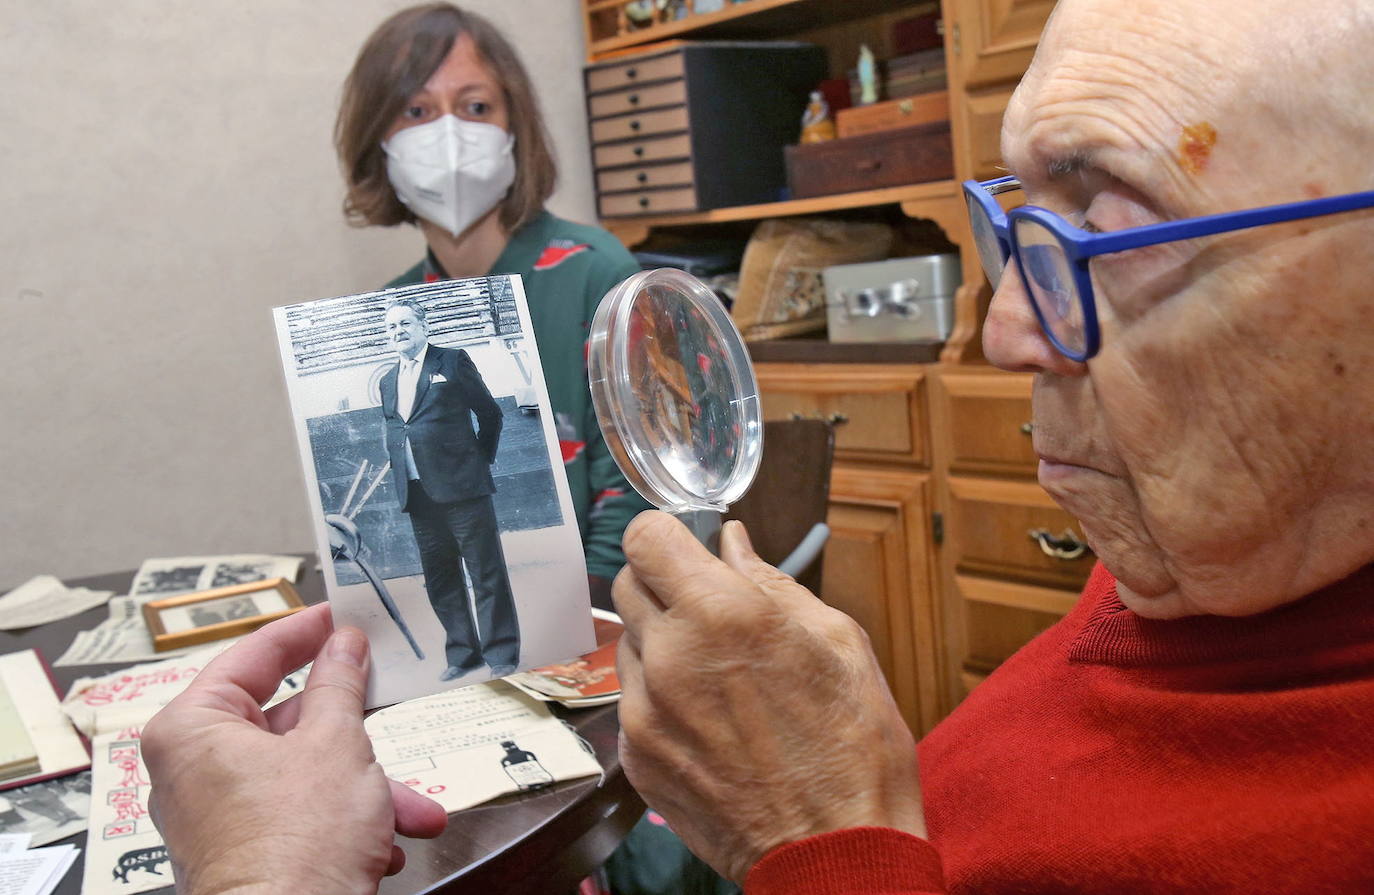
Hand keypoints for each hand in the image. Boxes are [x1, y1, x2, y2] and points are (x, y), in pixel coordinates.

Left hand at [142, 604, 447, 894]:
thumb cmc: (294, 844)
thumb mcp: (335, 743)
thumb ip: (340, 685)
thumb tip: (344, 645)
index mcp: (193, 728)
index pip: (252, 655)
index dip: (304, 631)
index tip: (338, 616)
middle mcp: (191, 770)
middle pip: (284, 722)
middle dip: (354, 733)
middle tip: (385, 699)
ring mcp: (214, 816)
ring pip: (301, 776)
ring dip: (365, 788)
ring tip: (412, 807)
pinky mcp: (240, 853)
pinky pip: (297, 816)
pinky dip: (345, 821)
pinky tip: (388, 840)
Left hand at [614, 512, 924, 882]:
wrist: (834, 852)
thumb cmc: (853, 749)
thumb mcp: (838, 643)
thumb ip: (772, 583)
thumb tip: (733, 543)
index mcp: (723, 615)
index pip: (645, 536)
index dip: (664, 534)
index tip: (684, 546)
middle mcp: (671, 656)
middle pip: (627, 583)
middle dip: (663, 583)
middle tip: (707, 608)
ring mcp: (645, 711)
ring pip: (629, 643)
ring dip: (661, 643)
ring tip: (718, 677)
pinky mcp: (637, 757)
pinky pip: (633, 701)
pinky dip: (660, 697)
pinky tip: (710, 721)